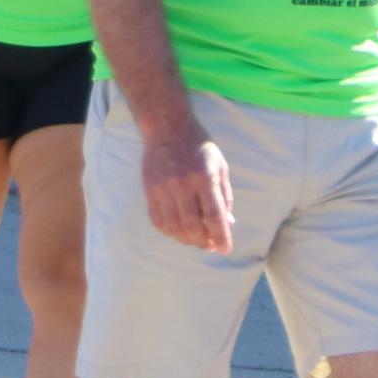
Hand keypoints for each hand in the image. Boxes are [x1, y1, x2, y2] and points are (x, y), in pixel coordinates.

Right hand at [136, 117, 234, 252]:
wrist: (167, 128)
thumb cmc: (198, 146)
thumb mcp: (219, 165)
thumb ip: (224, 195)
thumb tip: (228, 223)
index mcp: (204, 177)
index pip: (214, 215)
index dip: (221, 236)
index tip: (225, 249)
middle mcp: (183, 184)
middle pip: (192, 226)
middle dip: (204, 242)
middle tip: (211, 245)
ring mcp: (163, 188)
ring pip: (174, 227)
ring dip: (187, 239)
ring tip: (197, 239)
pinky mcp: (149, 190)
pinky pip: (158, 221)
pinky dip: (170, 231)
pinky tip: (179, 230)